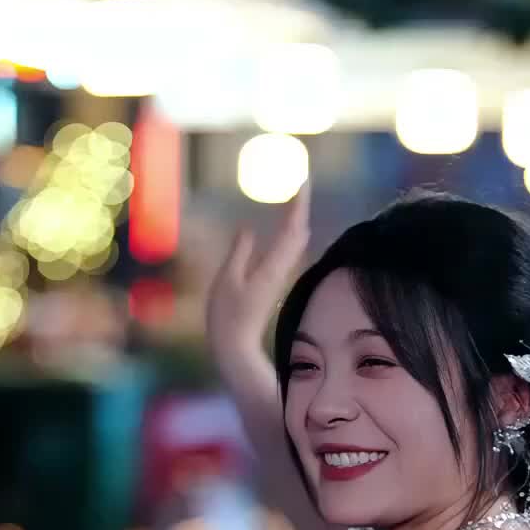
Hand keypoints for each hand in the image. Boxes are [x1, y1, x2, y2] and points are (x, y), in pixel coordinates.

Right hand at [205, 176, 310, 368]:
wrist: (236, 348)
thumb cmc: (227, 317)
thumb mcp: (227, 280)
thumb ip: (239, 252)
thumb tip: (247, 228)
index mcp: (272, 267)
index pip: (292, 229)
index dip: (298, 204)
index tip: (303, 181)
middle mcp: (281, 270)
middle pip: (299, 234)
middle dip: (301, 207)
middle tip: (300, 182)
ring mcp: (278, 278)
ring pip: (296, 243)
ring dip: (297, 219)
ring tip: (296, 198)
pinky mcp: (273, 283)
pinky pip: (287, 252)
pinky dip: (289, 234)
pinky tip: (286, 228)